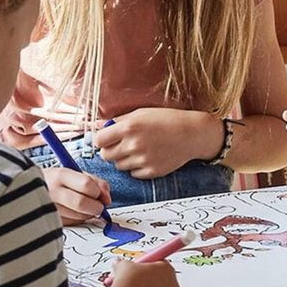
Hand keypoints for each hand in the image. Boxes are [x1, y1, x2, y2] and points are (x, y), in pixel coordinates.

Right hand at [40, 166, 111, 224]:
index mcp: (60, 176)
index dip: (97, 192)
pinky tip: (73, 213)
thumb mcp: (76, 174)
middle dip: (96, 207)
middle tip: (97, 206)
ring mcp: (48, 208)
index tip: (98, 194)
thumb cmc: (58, 181)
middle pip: (82, 203)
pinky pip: (72, 224)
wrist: (31, 189)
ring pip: (78, 217)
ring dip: (87, 215)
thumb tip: (107, 199)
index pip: (86, 185)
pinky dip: (78, 220)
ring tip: (83, 207)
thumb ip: (96, 183)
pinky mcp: (48, 221)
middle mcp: (52, 192)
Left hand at [93, 109, 222, 178]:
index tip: (106, 139)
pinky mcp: (151, 171)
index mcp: (129, 127)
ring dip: (124, 159)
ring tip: (138, 149)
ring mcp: (143, 160)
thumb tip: (95, 126)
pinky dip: (136, 167)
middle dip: (110, 150)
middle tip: (121, 145)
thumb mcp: (140, 113)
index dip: (101, 140)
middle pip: (106, 155)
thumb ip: (117, 121)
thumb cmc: (166, 120)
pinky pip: (133, 173)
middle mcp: (134, 144)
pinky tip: (147, 157)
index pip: (99, 140)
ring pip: (119, 165)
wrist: (191, 134)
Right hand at [103, 257, 178, 286]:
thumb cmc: (130, 283)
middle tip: (133, 276)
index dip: (146, 263)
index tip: (138, 265)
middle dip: (147, 276)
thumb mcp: (124, 265)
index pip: (159, 262)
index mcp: (168, 269)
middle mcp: (172, 284)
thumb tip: (119, 264)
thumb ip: (124, 263)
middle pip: (160, 277)